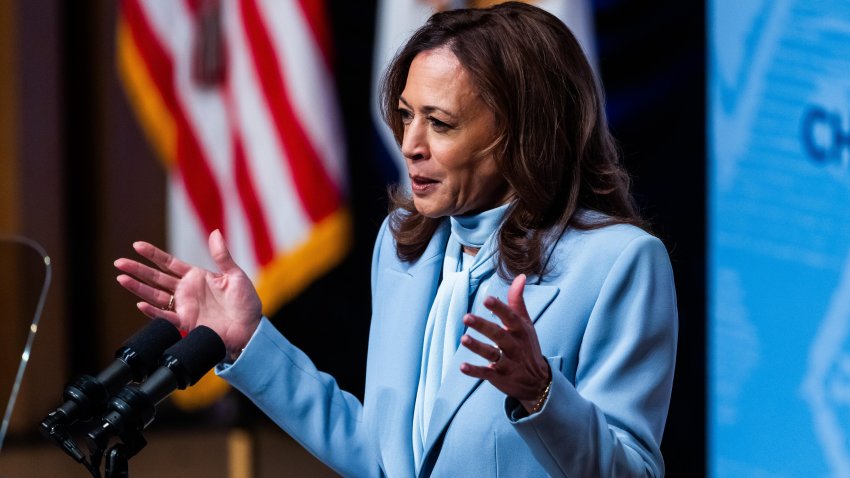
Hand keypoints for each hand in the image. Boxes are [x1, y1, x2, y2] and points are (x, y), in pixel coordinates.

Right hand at [114, 229, 262, 357]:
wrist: (250, 329)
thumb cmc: (246, 303)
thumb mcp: (235, 276)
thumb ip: (222, 256)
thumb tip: (215, 232)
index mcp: (197, 277)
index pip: (169, 263)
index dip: (153, 255)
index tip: (137, 245)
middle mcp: (186, 291)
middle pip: (156, 278)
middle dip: (137, 270)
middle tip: (119, 262)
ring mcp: (184, 307)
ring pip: (155, 296)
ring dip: (138, 288)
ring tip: (121, 278)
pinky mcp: (186, 323)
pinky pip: (165, 317)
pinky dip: (153, 311)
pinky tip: (141, 303)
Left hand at [459, 274, 550, 412]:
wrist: (537, 382)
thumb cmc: (528, 347)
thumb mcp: (526, 323)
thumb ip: (518, 301)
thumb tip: (520, 276)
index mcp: (520, 331)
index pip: (510, 317)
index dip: (499, 308)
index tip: (487, 299)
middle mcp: (514, 346)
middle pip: (498, 335)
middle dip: (483, 326)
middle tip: (467, 317)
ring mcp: (507, 362)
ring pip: (490, 354)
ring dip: (477, 347)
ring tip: (464, 339)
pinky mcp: (498, 377)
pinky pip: (485, 374)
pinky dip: (474, 371)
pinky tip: (462, 366)